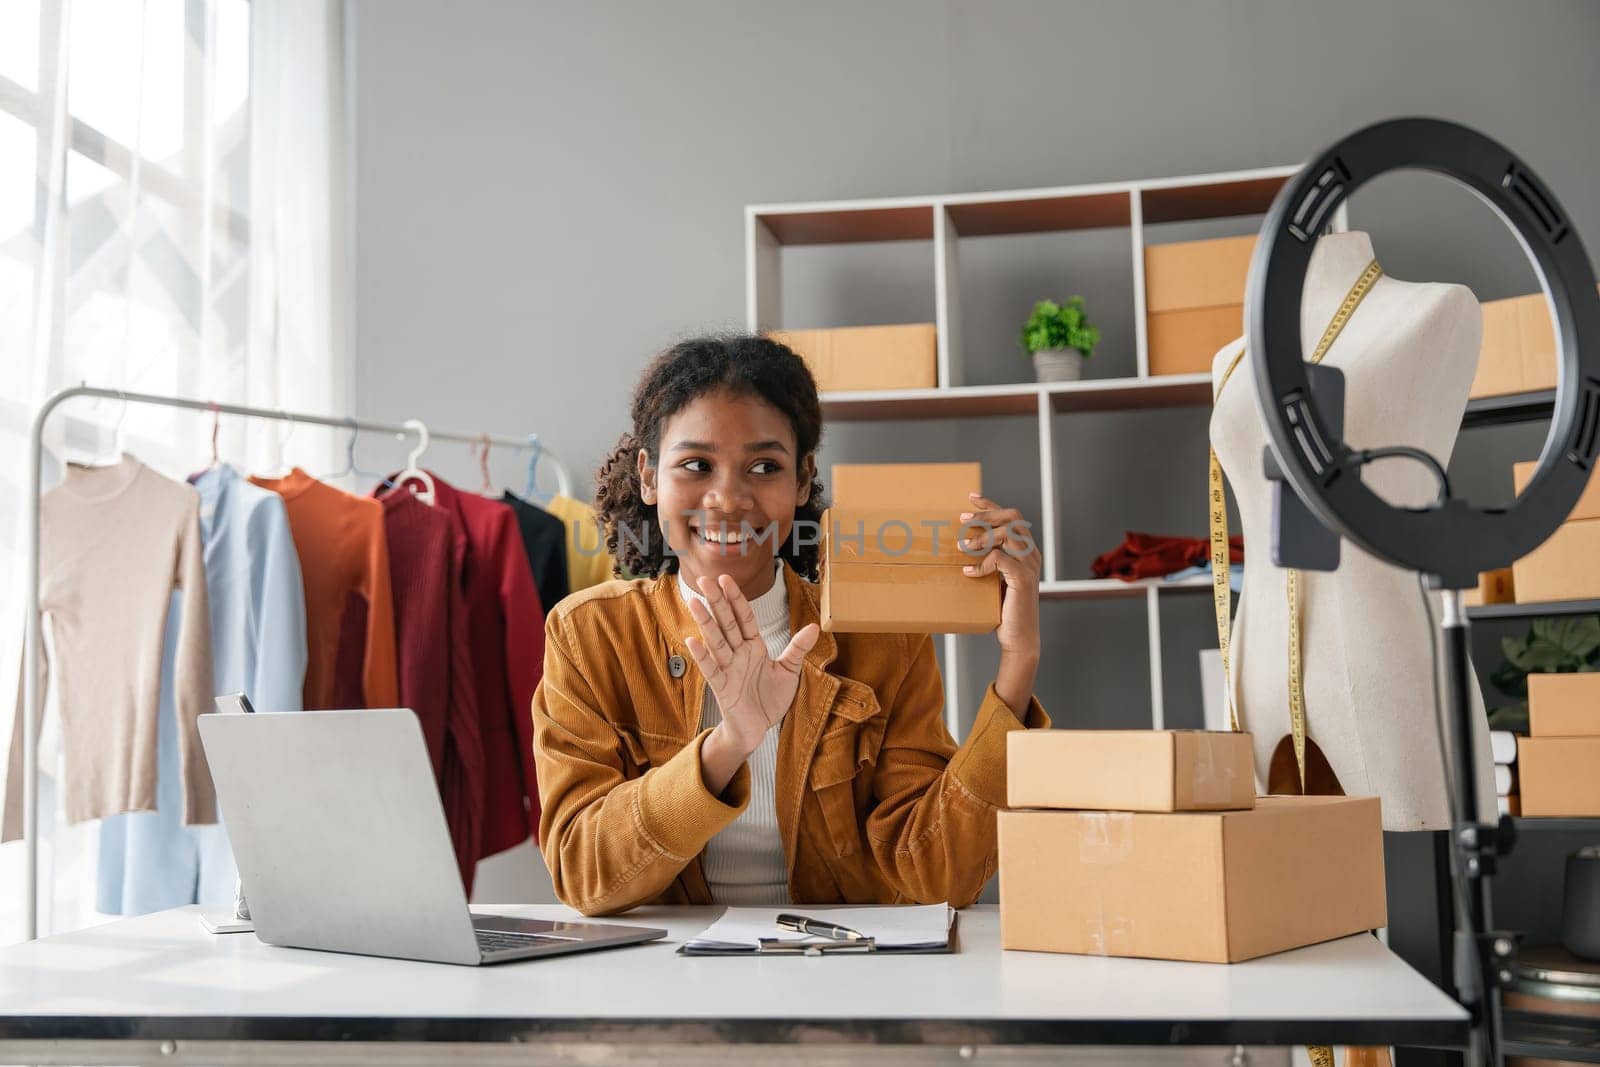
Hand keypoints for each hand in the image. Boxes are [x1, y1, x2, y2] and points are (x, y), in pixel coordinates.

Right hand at [684, 573, 820, 757]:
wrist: (757, 729)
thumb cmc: (769, 699)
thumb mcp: (789, 671)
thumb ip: (798, 648)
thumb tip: (814, 626)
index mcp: (753, 647)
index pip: (743, 617)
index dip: (735, 598)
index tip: (725, 579)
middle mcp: (738, 654)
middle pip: (726, 622)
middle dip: (716, 601)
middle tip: (704, 579)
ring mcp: (728, 669)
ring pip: (716, 641)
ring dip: (705, 621)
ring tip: (694, 601)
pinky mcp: (722, 687)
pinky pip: (711, 669)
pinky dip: (702, 656)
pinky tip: (692, 640)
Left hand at [959, 493, 1041, 713]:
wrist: (1018, 638)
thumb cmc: (1003, 610)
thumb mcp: (994, 580)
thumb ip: (988, 562)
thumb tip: (961, 546)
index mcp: (1026, 551)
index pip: (1013, 517)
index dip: (991, 505)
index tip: (971, 497)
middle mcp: (1032, 554)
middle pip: (1012, 518)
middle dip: (985, 515)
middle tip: (962, 520)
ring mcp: (1029, 565)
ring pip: (1007, 535)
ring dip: (981, 538)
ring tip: (961, 548)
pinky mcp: (1022, 579)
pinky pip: (1000, 559)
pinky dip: (982, 564)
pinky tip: (969, 574)